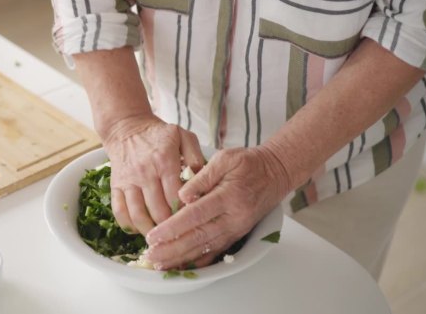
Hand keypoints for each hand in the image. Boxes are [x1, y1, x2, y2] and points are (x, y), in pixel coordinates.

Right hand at [103, 113, 204, 234]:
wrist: (127, 127)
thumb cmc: (158, 134)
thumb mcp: (183, 136)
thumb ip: (196, 155)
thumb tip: (202, 178)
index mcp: (164, 161)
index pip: (176, 196)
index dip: (185, 213)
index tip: (193, 221)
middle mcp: (145, 173)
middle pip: (158, 210)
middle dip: (170, 227)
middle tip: (179, 234)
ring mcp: (128, 181)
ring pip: (137, 215)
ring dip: (150, 231)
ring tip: (160, 237)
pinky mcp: (116, 185)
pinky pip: (119, 211)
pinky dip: (128, 225)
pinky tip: (139, 230)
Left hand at [143, 146, 290, 269]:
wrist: (275, 173)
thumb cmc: (247, 163)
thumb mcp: (225, 158)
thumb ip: (202, 176)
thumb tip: (182, 195)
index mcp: (228, 197)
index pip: (195, 215)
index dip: (172, 227)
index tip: (153, 236)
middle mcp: (233, 218)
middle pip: (198, 237)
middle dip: (171, 249)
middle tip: (150, 255)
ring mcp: (235, 229)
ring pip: (205, 248)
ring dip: (181, 258)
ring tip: (159, 263)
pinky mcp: (236, 235)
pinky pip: (216, 252)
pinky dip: (198, 261)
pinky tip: (182, 266)